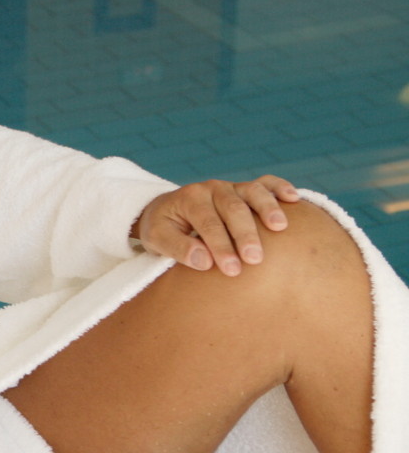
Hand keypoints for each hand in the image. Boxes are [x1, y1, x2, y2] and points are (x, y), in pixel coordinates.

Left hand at [134, 175, 300, 275]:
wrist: (166, 210)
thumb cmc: (164, 228)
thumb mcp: (157, 238)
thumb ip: (178, 248)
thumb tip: (204, 262)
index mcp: (189, 199)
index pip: (208, 223)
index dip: (220, 246)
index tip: (232, 269)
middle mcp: (212, 189)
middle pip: (233, 209)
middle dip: (245, 235)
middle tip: (255, 259)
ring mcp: (231, 187)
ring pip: (252, 192)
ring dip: (267, 209)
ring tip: (279, 228)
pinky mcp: (245, 189)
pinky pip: (265, 182)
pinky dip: (280, 187)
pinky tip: (294, 199)